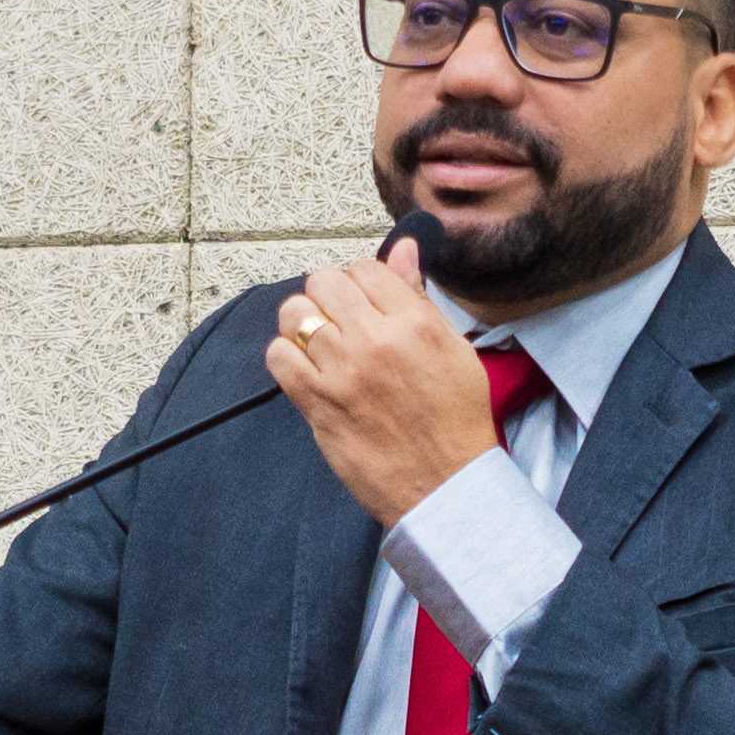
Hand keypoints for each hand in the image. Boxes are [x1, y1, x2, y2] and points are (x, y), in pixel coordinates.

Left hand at [267, 236, 499, 528]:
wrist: (447, 485)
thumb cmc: (456, 421)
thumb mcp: (453, 348)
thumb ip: (419, 297)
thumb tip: (401, 249)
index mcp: (414, 323)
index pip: (367, 268)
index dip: (362, 282)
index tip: (366, 302)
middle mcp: (375, 342)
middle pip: (324, 282)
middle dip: (330, 295)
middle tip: (342, 320)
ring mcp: (342, 373)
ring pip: (296, 313)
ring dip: (304, 322)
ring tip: (321, 342)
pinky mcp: (318, 405)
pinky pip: (278, 357)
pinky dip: (285, 356)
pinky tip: (306, 368)